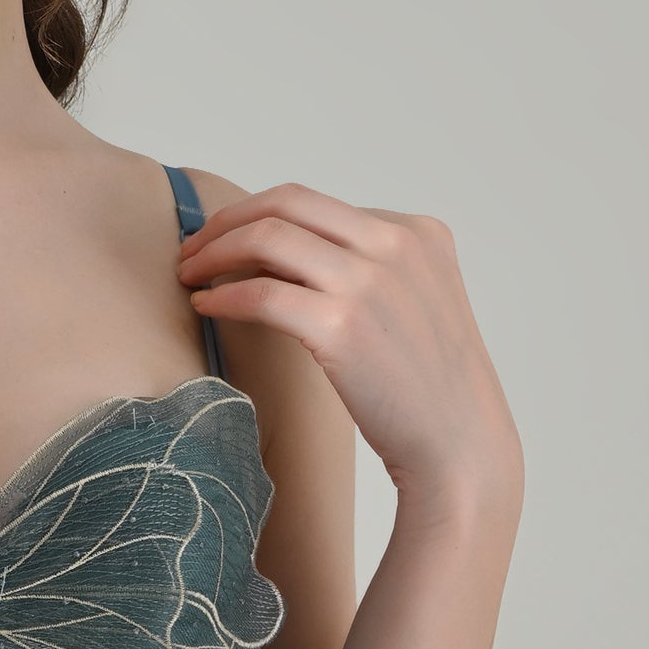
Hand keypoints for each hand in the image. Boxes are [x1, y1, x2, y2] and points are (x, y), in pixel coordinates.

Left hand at [178, 185, 521, 517]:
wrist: (459, 445)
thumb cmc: (428, 387)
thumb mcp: (413, 304)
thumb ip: (368, 270)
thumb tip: (283, 255)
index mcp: (417, 233)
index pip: (318, 205)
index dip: (260, 218)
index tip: (227, 241)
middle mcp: (396, 245)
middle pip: (286, 203)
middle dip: (227, 222)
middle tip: (194, 250)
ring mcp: (369, 283)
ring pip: (267, 237)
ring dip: (214, 252)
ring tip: (189, 275)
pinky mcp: (342, 325)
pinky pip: (261, 293)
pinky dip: (223, 295)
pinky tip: (205, 307)